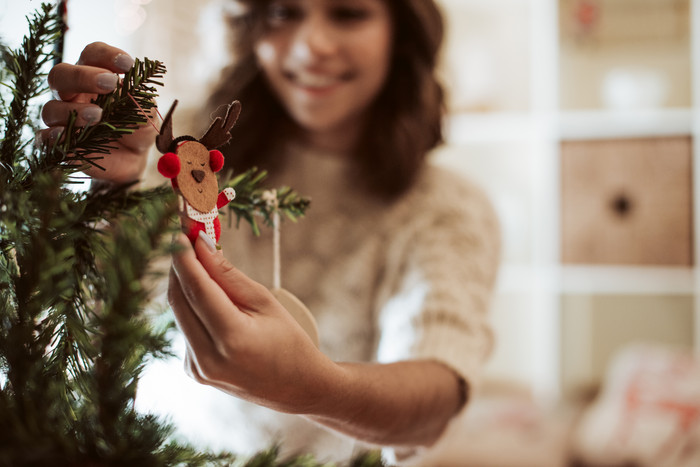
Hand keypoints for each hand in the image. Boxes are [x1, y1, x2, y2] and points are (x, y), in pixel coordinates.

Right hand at [39, 42, 154, 183]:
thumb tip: (132, 92)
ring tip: (98, 115)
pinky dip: (53, 137)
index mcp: (95, 75)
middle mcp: (73, 93)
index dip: (106, 55)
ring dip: (73, 110)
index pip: (92, 54)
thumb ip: (140, 101)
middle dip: (83, 77)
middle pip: (61, 74)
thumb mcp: (146, 113)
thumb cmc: (138, 127)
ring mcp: (63, 119)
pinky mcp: (60, 144)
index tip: (128, 64)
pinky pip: (44, 139)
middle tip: (109, 83)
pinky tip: (68, 136)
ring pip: (51, 108)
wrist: (135, 159)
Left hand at [169, 232, 341, 413]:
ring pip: (179, 314)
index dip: (185, 257)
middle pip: (180, 300)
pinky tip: (207, 298)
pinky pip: (185, 329)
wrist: (297, 388)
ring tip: (200, 262)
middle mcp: (208, 358)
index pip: (198, 289)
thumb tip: (202, 245)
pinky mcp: (193, 371)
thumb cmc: (289, 340)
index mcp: (232, 339)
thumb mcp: (266, 302)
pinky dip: (192, 308)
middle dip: (180, 265)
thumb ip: (230, 276)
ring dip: (185, 285)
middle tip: (186, 237)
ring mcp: (197, 368)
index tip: (181, 231)